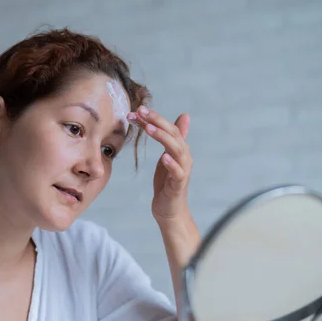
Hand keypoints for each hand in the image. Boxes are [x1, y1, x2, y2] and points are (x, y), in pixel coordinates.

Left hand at [128, 106, 192, 223]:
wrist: (170, 211)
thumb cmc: (167, 183)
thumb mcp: (167, 156)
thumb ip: (171, 137)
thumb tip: (185, 115)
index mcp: (179, 149)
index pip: (167, 127)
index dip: (153, 117)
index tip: (137, 110)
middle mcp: (184, 157)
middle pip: (173, 134)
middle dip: (156, 121)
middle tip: (141, 111)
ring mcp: (183, 170)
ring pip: (176, 150)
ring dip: (163, 137)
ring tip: (149, 128)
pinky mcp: (179, 185)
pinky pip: (178, 173)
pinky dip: (172, 164)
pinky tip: (163, 157)